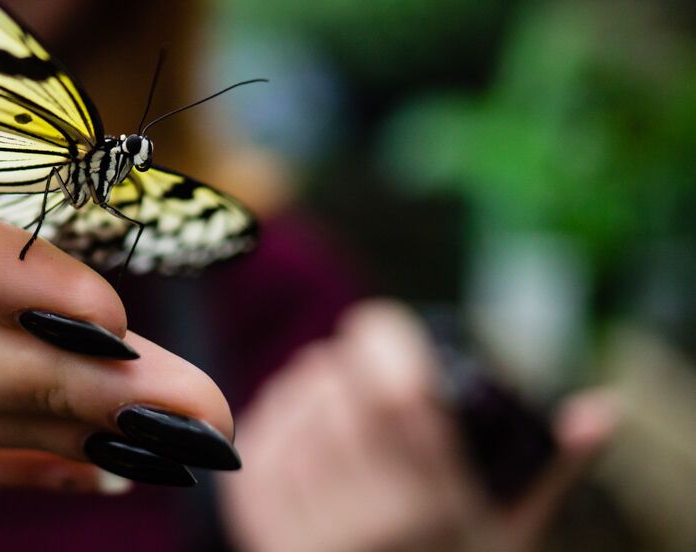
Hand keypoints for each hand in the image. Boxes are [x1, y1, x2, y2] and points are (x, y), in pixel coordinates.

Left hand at [218, 300, 615, 551]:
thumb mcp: (511, 529)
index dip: (383, 342)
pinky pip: (262, 430)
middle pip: (339, 384)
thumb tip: (601, 408)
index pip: (398, 393)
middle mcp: (369, 519)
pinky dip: (282, 412)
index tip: (384, 332)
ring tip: (338, 396)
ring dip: (315, 382)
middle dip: (350, 361)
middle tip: (364, 366)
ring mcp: (306, 524)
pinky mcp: (259, 523)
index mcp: (436, 508)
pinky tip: (307, 424)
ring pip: (297, 399)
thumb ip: (550, 465)